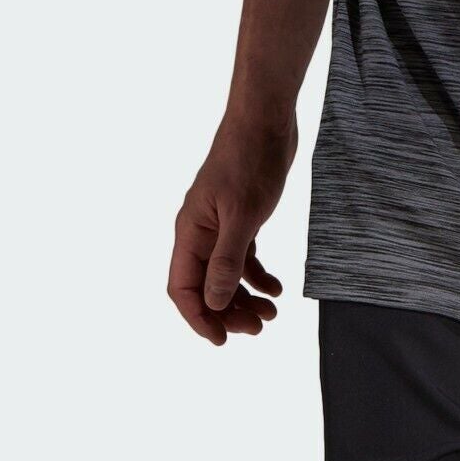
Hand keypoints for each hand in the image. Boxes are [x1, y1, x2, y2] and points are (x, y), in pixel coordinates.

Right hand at [168, 120, 296, 344]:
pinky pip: (242, 257)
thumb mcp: (243, 214)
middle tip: (258, 328)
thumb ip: (227, 258)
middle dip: (227, 312)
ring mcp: (220, 225)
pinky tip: (277, 287)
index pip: (183, 287)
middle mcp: (199, 232)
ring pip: (224, 274)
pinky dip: (257, 275)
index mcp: (190, 232)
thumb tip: (214, 302)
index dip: (199, 318)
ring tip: (271, 314)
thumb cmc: (250, 160)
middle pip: (204, 286)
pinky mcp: (240, 216)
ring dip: (244, 297)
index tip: (222, 340)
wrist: (266, 119)